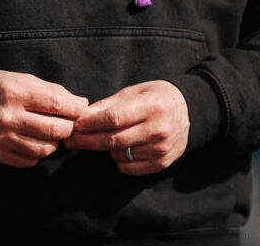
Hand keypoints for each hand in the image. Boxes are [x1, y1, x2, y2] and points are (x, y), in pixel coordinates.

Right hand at [0, 69, 87, 167]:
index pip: (57, 104)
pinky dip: (38, 154)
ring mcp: (2, 137)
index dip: (76, 108)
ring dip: (54, 142)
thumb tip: (80, 104)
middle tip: (68, 123)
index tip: (80, 108)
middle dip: (69, 127)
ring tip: (51, 133)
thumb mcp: (22, 79)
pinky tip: (35, 142)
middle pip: (55, 130)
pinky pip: (30, 161)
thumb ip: (51, 91)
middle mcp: (8, 116)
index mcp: (15, 92)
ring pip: (45, 149)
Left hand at [62, 80, 189, 174]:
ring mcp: (162, 148)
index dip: (92, 123)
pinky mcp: (163, 162)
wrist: (189, 111)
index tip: (75, 125)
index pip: (114, 118)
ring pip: (120, 154)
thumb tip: (83, 116)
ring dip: (105, 148)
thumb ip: (109, 104)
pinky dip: (118, 160)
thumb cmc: (156, 97)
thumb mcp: (135, 91)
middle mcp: (158, 129)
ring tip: (101, 138)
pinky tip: (117, 150)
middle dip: (88, 140)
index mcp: (151, 106)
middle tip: (70, 140)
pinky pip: (131, 167)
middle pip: (114, 140)